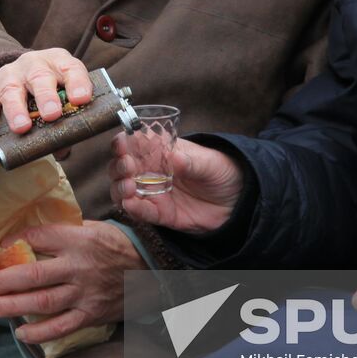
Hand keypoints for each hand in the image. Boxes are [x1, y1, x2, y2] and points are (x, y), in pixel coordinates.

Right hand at [0, 48, 92, 144]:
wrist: (23, 72)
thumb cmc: (51, 90)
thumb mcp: (63, 95)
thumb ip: (68, 120)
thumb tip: (62, 148)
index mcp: (59, 63)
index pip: (72, 69)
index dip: (78, 83)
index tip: (81, 99)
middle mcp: (34, 64)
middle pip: (39, 77)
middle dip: (45, 96)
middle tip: (51, 114)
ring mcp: (10, 74)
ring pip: (11, 89)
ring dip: (16, 109)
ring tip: (22, 128)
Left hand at [0, 220, 143, 344]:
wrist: (150, 273)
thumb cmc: (115, 247)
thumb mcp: (93, 228)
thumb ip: (64, 231)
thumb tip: (27, 235)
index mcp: (79, 239)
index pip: (39, 238)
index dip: (14, 242)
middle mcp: (79, 266)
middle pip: (35, 274)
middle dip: (6, 279)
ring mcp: (85, 293)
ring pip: (43, 302)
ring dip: (14, 306)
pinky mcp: (90, 315)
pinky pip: (61, 327)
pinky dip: (39, 333)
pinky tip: (21, 333)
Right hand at [110, 136, 242, 233]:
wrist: (238, 201)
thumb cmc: (222, 172)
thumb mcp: (210, 163)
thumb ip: (192, 162)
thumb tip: (175, 157)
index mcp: (160, 151)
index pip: (133, 144)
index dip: (122, 143)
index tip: (122, 145)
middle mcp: (151, 171)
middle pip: (121, 168)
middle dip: (118, 166)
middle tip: (128, 166)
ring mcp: (153, 193)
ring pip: (123, 191)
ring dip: (120, 188)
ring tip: (129, 187)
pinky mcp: (160, 214)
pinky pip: (140, 212)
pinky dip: (133, 209)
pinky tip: (131, 204)